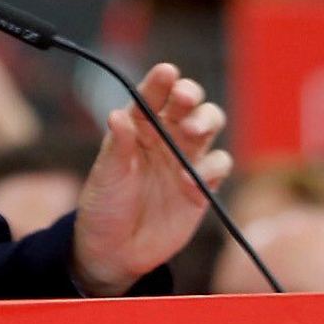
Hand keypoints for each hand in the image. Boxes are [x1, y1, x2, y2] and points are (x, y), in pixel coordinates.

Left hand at [71, 63, 231, 295]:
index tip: (166, 72)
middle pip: (189, 106)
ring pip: (208, 127)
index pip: (151, 98)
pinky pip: (218, 166)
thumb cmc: (104, 207)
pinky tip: (191, 179)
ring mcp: (185, 161)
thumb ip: (117, 147)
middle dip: (191, 96)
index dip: (159, 83)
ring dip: (206, 122)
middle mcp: (164, 139)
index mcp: (136, 129)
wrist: (115, 251)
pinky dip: (211, 168)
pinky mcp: (202, 188)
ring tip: (191, 130)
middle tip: (184, 100)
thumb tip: (118, 115)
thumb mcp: (106, 176)